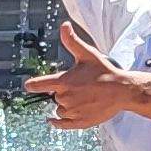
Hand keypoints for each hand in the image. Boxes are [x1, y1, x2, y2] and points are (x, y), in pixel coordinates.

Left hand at [21, 26, 150, 130]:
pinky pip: (62, 125)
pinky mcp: (80, 122)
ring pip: (60, 111)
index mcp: (63, 82)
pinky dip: (57, 123)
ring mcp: (72, 111)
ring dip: (65, 106)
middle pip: (54, 97)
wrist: (122, 91)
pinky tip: (53, 122)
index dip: (33, 85)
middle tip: (80, 87)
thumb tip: (64, 25)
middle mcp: (65, 98)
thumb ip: (72, 41)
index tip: (29, 86)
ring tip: (82, 99)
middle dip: (63, 93)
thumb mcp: (87, 54)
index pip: (39, 84)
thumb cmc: (104, 71)